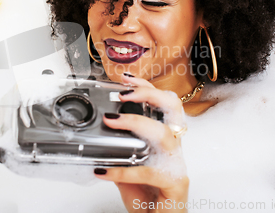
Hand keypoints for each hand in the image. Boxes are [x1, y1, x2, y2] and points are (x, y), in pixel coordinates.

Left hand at [94, 74, 188, 211]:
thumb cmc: (147, 195)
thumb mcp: (127, 169)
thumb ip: (117, 153)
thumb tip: (97, 138)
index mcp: (164, 139)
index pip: (162, 103)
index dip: (146, 86)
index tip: (124, 79)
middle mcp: (174, 147)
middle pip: (173, 107)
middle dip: (148, 93)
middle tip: (123, 93)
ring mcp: (177, 163)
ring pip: (164, 134)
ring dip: (136, 122)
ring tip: (112, 120)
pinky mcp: (175, 183)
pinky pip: (148, 172)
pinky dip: (122, 171)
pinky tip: (104, 171)